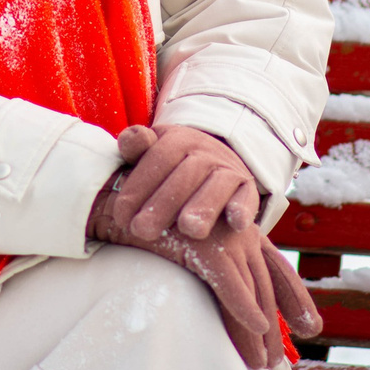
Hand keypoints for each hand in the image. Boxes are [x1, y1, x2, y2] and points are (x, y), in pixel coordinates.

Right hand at [89, 171, 322, 369]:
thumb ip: (211, 261)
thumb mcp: (187, 242)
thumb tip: (224, 290)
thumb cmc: (152, 219)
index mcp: (236, 230)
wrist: (120, 198)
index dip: (291, 298)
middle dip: (271, 326)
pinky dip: (243, 306)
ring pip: (250, 289)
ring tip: (261, 359)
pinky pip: (229, 282)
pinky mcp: (205, 244)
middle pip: (264, 284)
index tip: (308, 327)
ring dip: (256, 329)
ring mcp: (223, 235)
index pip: (273, 269)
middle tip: (272, 360)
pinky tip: (255, 325)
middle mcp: (237, 231)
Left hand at [108, 122, 258, 240]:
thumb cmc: (170, 167)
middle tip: (142, 231)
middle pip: (185, 175)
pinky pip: (248, 197)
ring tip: (188, 229)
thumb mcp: (151, 153)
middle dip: (163, 204)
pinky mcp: (247, 188)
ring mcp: (228, 168)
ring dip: (203, 206)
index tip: (121, 217)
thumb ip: (137, 148)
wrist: (213, 160)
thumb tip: (129, 138)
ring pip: (217, 185)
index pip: (157, 159)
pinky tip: (236, 224)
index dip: (138, 187)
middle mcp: (204, 151)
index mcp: (176, 139)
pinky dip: (243, 209)